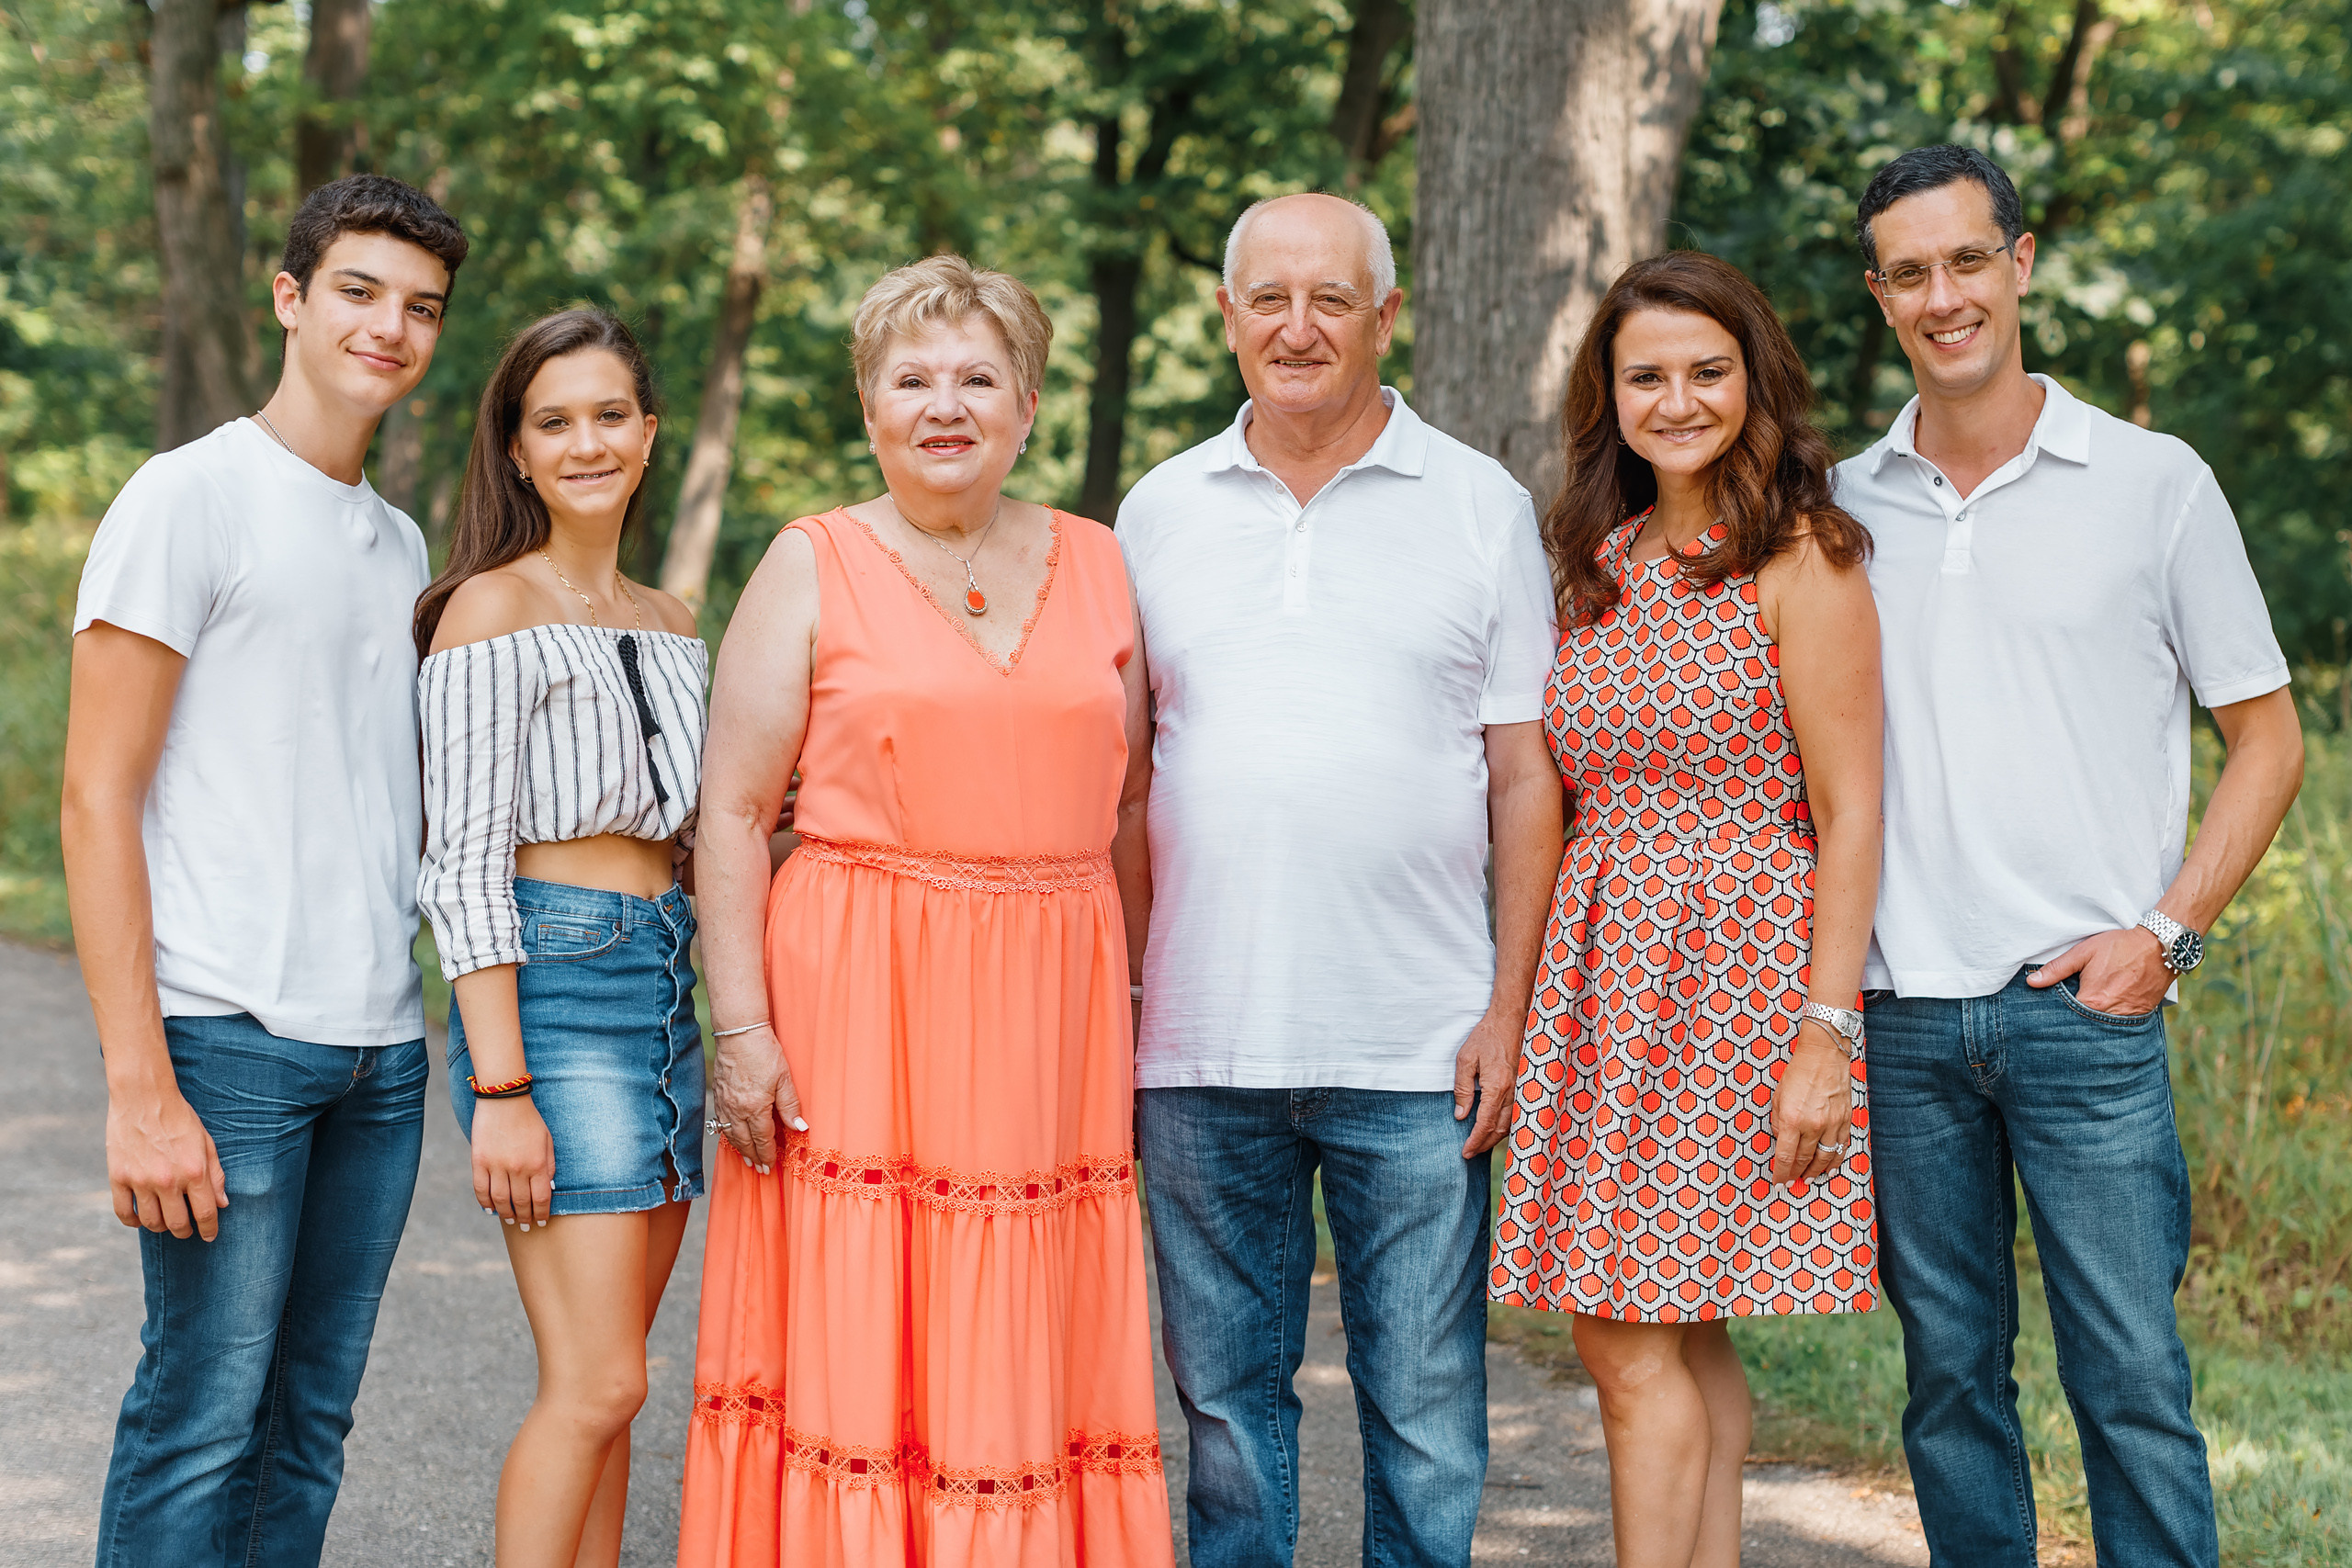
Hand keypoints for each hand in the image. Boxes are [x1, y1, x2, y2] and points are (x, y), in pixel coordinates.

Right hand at [106, 1080, 227, 1239]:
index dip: (209, 1229)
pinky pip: (123, 1212)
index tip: (209, 1236)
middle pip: (177, 1223)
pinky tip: (140, 1219)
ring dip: (160, 1227)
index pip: (205, 1213)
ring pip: (151, 1222)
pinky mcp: (117, 1178)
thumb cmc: (179, 1118)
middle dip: (185, 1231)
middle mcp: (168, 1180)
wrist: (144, 1097)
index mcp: (194, 1171)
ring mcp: (140, 1181)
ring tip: (165, 1221)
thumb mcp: (206, 1142)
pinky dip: (132, 1221)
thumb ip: (216, 1174)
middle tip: (186, 1230)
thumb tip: (222, 1204)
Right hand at [471, 1095, 555, 1229]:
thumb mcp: (547, 1140)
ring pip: (500, 1200)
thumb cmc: (529, 1120)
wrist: (504, 1099)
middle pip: (521, 1203)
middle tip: (525, 1226)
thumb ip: (549, 1165)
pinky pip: (480, 1189)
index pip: (541, 1198)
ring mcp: (496, 1165)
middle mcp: (517, 1168)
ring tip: (510, 1219)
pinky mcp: (479, 1161)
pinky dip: (485, 1203)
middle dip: (524, 1218)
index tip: (542, 1221)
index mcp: (537, 1163)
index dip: (542, 1213)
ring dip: (505, 1214)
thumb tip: (549, 1188)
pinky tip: (490, 1209)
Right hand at [713, 1023, 805, 1172]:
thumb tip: (800, 1128)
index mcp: (755, 1107)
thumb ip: (790, 1106)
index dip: (768, 1153)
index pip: (762, 1138)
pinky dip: (729, 1133)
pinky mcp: (718, 1094)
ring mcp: (724, 1102)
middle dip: (753, 1156)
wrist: (739, 1033)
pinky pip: (722, 1121)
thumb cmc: (764, 1052)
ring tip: (747, 1158)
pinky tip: (733, 1135)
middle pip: (744, 1141)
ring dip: (740, 1148)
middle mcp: (736, 1109)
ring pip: (731, 1133)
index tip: (771, 1166)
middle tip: (760, 1168)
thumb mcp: (784, 1078)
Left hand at [1452, 1009, 1522, 1157]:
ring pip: (1510, 1124)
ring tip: (1481, 1145)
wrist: (1509, 1021)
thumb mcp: (1465, 1059)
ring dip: (1495, 1138)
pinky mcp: (1524, 1086)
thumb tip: (1461, 1115)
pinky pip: (1517, 1114)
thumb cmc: (1485, 1038)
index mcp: (1496, 1087)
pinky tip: (1497, 1129)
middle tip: (1470, 1154)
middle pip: (1499, 1129)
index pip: (1485, 1123)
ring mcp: (1521, 1090)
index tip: (1465, 1152)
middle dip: (1484, 1144)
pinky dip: (1506, 1127)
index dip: (1475, 1141)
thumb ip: (1462, 1088)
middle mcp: (1512, 1092)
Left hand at [1768, 1022, 1853, 1185]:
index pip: (1786, 1156)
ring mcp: (1833, 1124)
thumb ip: (1778, 1122)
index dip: (1781, 1173)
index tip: (1778, 1183)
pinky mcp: (1846, 1120)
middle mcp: (1814, 1125)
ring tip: (1809, 1180)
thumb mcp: (1778, 1096)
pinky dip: (1835, 1161)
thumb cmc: (1798, 1073)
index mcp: (1793, 1119)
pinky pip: (1841, 1148)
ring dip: (1816, 1172)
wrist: (1825, 1055)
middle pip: (1805, 1160)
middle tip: (1791, 1183)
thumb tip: (1782, 1141)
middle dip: (1796, 1174)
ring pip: (1825, 1158)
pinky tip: (1829, 1169)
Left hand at [2027, 926, 2169, 1015]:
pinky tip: (2105, 1014)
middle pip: (2085, 1025)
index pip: (2066, 1017)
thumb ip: (2057, 969)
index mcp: (2091, 1001)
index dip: (2057, 1016)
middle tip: (2065, 1022)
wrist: (2160, 947)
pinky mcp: (2141, 1016)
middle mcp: (2109, 1015)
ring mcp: (2127, 1018)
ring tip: (2085, 1018)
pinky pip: (2121, 1025)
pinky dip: (2112, 1022)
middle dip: (2075, 1024)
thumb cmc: (2120, 947)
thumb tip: (2032, 982)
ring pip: (2103, 1027)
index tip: (2049, 1018)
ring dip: (2093, 1024)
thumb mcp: (2084, 952)